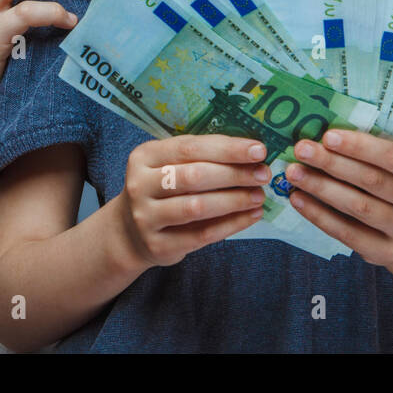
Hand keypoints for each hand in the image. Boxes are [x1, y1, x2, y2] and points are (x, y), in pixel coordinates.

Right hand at [114, 134, 269, 269]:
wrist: (130, 232)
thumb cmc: (160, 190)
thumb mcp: (168, 166)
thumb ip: (200, 158)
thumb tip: (250, 152)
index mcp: (144, 156)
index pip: (190, 147)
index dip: (227, 148)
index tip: (258, 150)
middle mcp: (139, 185)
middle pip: (193, 176)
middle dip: (234, 174)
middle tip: (262, 174)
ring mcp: (146, 217)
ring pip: (197, 207)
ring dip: (234, 200)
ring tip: (258, 196)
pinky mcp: (158, 245)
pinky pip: (201, 235)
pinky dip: (231, 225)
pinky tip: (250, 216)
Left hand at [283, 130, 392, 268]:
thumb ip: (373, 156)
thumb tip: (323, 139)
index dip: (361, 146)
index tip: (327, 136)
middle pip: (371, 180)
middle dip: (332, 162)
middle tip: (301, 149)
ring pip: (357, 206)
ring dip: (321, 187)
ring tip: (294, 173)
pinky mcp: (384, 252)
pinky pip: (346, 232)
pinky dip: (319, 215)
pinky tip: (298, 199)